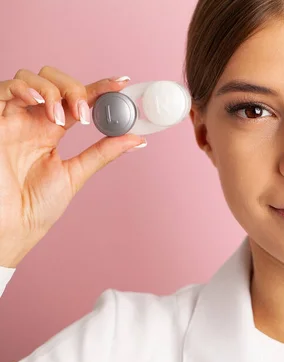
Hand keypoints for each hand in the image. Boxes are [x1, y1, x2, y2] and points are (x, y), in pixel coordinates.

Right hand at [0, 66, 146, 267]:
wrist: (10, 227)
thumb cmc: (34, 207)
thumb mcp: (75, 175)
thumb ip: (103, 153)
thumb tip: (137, 139)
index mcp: (50, 130)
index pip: (78, 99)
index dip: (99, 88)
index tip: (122, 84)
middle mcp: (30, 120)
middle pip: (54, 80)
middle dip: (74, 89)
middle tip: (85, 112)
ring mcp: (11, 118)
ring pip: (30, 78)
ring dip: (53, 90)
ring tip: (63, 116)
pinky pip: (4, 88)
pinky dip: (26, 88)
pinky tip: (41, 104)